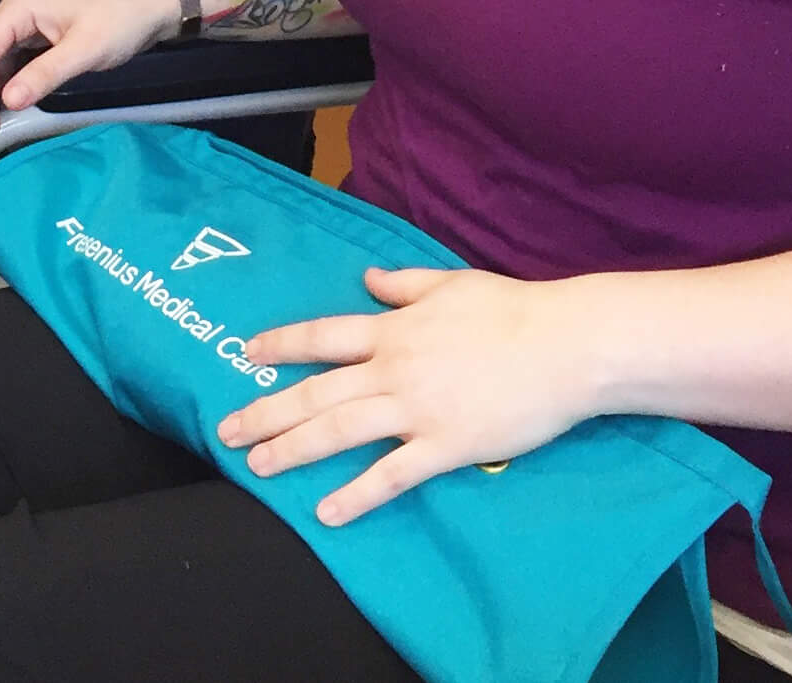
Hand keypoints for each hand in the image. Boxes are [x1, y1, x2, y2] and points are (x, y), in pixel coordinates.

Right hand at [0, 0, 180, 134]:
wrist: (155, 1)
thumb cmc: (122, 19)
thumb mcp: (85, 50)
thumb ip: (44, 74)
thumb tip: (8, 101)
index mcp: (21, 5)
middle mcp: (17, 7)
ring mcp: (28, 17)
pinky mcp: (41, 29)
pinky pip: (11, 54)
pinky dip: (5, 78)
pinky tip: (10, 100)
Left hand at [217, 268, 599, 525]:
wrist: (564, 345)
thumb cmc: (510, 309)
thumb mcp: (449, 283)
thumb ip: (403, 285)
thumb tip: (367, 279)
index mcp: (394, 328)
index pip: (323, 336)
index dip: (282, 344)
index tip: (248, 353)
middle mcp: (393, 368)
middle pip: (317, 391)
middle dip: (267, 410)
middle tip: (227, 431)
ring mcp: (417, 409)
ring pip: (340, 431)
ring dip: (294, 449)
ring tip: (258, 466)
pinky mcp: (445, 446)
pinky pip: (391, 475)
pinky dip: (357, 495)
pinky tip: (327, 512)